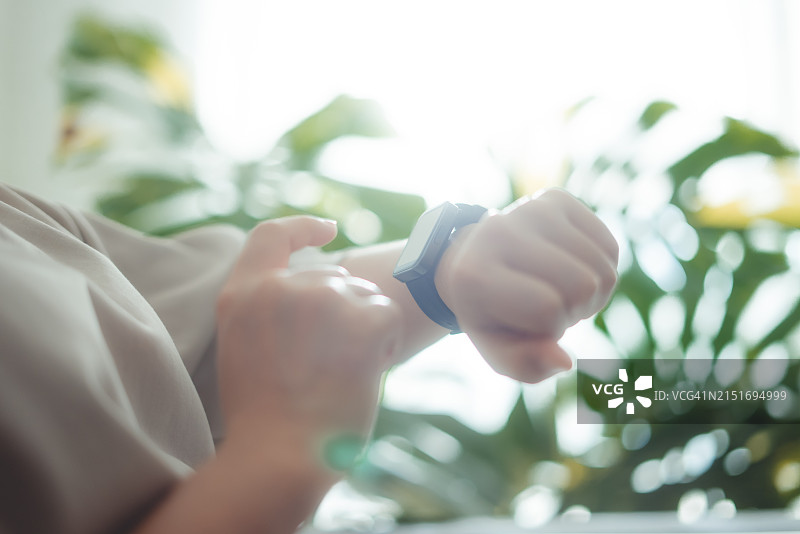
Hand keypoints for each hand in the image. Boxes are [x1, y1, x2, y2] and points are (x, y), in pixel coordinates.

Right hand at [216, 216, 400, 457]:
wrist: (276, 459)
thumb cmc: (264, 420)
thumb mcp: (246, 349)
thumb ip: (269, 312)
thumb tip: (319, 292)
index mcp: (242, 294)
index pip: (271, 235)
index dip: (302, 228)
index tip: (328, 231)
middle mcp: (279, 288)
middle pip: (333, 278)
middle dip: (344, 311)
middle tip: (332, 362)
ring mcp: (320, 301)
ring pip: (364, 296)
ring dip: (364, 328)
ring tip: (342, 374)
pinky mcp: (359, 321)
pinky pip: (387, 315)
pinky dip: (385, 343)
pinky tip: (366, 373)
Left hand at [435, 189, 618, 382]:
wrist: (477, 260)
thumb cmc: (491, 313)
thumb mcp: (499, 349)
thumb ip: (527, 366)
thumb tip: (564, 361)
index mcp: (473, 274)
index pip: (549, 308)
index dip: (552, 328)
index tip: (530, 322)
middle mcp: (498, 231)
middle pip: (583, 284)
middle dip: (575, 310)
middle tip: (549, 307)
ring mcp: (529, 209)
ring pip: (602, 268)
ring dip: (591, 292)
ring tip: (558, 289)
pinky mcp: (556, 198)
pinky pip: (610, 248)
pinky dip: (601, 269)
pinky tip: (571, 268)